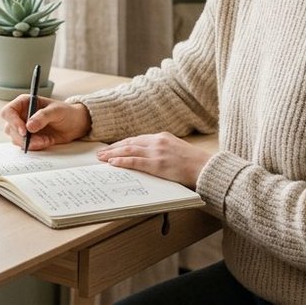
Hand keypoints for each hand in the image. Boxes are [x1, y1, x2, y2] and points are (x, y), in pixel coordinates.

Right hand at [1, 96, 91, 150]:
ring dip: (30, 143)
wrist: (74, 125)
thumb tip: (28, 127)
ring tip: (46, 140)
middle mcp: (20, 115)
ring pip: (16, 139)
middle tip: (39, 140)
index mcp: (24, 103)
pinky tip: (46, 141)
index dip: (13, 121)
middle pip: (10, 128)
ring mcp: (23, 128)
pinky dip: (35, 146)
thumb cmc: (66, 112)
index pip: (8, 112)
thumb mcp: (57, 111)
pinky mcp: (28, 139)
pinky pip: (24, 146)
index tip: (24, 131)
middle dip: (23, 137)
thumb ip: (43, 117)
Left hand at [96, 133, 212, 188]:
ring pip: (129, 150)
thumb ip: (163, 150)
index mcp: (162, 137)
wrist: (206, 168)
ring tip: (101, 158)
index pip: (136, 139)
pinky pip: (135, 162)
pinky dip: (122, 161)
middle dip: (113, 148)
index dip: (122, 144)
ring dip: (113, 154)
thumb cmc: (194, 163)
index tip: (112, 148)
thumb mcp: (177, 149)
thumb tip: (149, 156)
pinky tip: (113, 163)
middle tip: (100, 153)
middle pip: (129, 143)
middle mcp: (158, 141)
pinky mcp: (158, 164)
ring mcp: (157, 152)